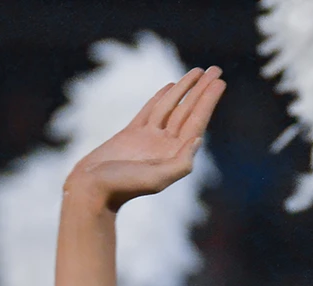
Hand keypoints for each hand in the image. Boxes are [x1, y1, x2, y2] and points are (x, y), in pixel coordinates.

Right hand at [64, 66, 224, 212]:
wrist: (92, 188)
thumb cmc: (124, 186)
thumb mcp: (157, 179)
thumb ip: (180, 164)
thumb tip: (199, 140)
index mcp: (173, 156)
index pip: (196, 123)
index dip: (209, 102)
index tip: (220, 82)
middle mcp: (164, 146)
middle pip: (188, 112)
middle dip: (202, 91)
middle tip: (216, 69)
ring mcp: (148, 139)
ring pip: (171, 107)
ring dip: (185, 89)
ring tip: (198, 72)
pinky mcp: (131, 134)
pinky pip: (151, 111)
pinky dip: (161, 98)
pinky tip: (171, 87)